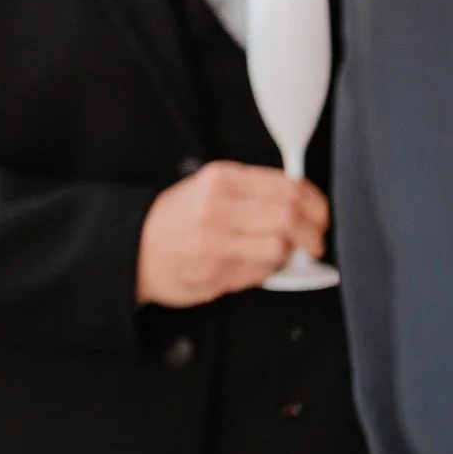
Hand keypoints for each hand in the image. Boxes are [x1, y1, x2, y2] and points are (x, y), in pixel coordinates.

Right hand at [136, 160, 328, 307]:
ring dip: (291, 255)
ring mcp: (216, 243)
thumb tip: (300, 200)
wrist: (132, 248)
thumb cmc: (173, 219)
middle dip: (313, 233)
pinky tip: (258, 264)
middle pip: (290, 218)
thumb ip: (251, 191)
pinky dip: (269, 270)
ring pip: (280, 248)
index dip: (315, 203)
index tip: (320, 212)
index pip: (287, 187)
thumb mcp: (207, 188)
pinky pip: (261, 273)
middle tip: (316, 240)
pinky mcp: (216, 273)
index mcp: (219, 180)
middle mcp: (218, 208)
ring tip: (287, 254)